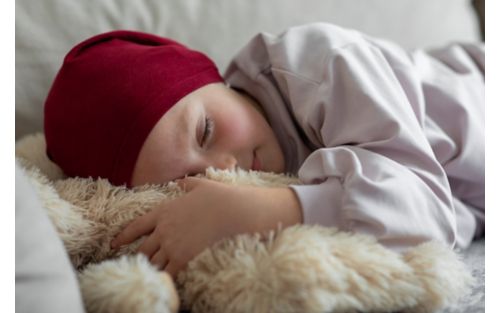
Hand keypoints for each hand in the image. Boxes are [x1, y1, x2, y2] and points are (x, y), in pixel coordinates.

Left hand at [111, 177, 301, 277]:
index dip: (123, 236)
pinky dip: (164, 277)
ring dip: (152, 268)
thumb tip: (181, 183)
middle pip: (143, 249)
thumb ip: (186, 184)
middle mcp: (163, 229)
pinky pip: (167, 272)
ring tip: (149, 273)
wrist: (230, 210)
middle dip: (139, 256)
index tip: (114, 243)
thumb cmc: (217, 195)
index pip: (136, 226)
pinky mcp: (182, 256)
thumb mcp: (198, 184)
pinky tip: (163, 281)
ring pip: (153, 262)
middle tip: (136, 263)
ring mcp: (171, 244)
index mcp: (163, 211)